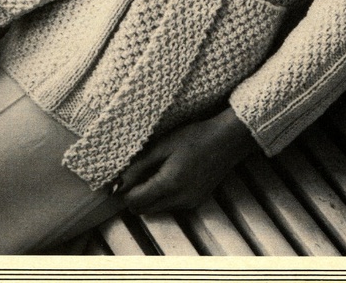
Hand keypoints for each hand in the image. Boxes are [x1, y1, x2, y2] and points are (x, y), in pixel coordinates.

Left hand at [112, 108, 257, 214]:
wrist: (226, 139)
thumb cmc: (195, 137)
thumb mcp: (163, 145)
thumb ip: (140, 165)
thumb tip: (119, 182)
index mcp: (169, 184)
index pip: (135, 201)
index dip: (124, 192)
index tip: (120, 179)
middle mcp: (180, 200)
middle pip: (144, 209)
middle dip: (135, 196)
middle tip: (135, 175)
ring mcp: (190, 203)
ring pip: (158, 209)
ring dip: (150, 196)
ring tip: (155, 171)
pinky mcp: (197, 201)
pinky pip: (172, 205)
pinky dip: (165, 195)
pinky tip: (171, 175)